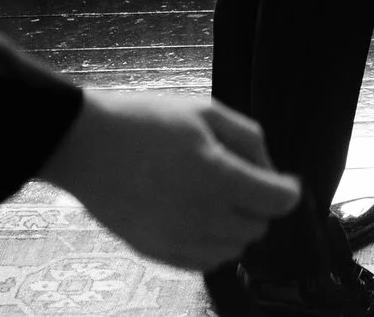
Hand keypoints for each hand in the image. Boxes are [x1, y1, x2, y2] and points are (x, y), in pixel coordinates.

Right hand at [39, 90, 301, 269]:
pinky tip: (198, 219)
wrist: (86, 145)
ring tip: (216, 197)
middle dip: (260, 205)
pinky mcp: (156, 252)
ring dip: (237, 226)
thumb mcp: (205, 111)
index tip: (283, 181)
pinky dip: (212, 246)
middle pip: (258, 227)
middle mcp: (202, 217)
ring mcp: (178, 239)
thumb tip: (270, 170)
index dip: (287, 190)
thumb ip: (248, 139)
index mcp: (217, 178)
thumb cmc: (146, 120)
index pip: (277, 202)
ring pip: (234, 249)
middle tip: (240, 180)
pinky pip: (204, 262)